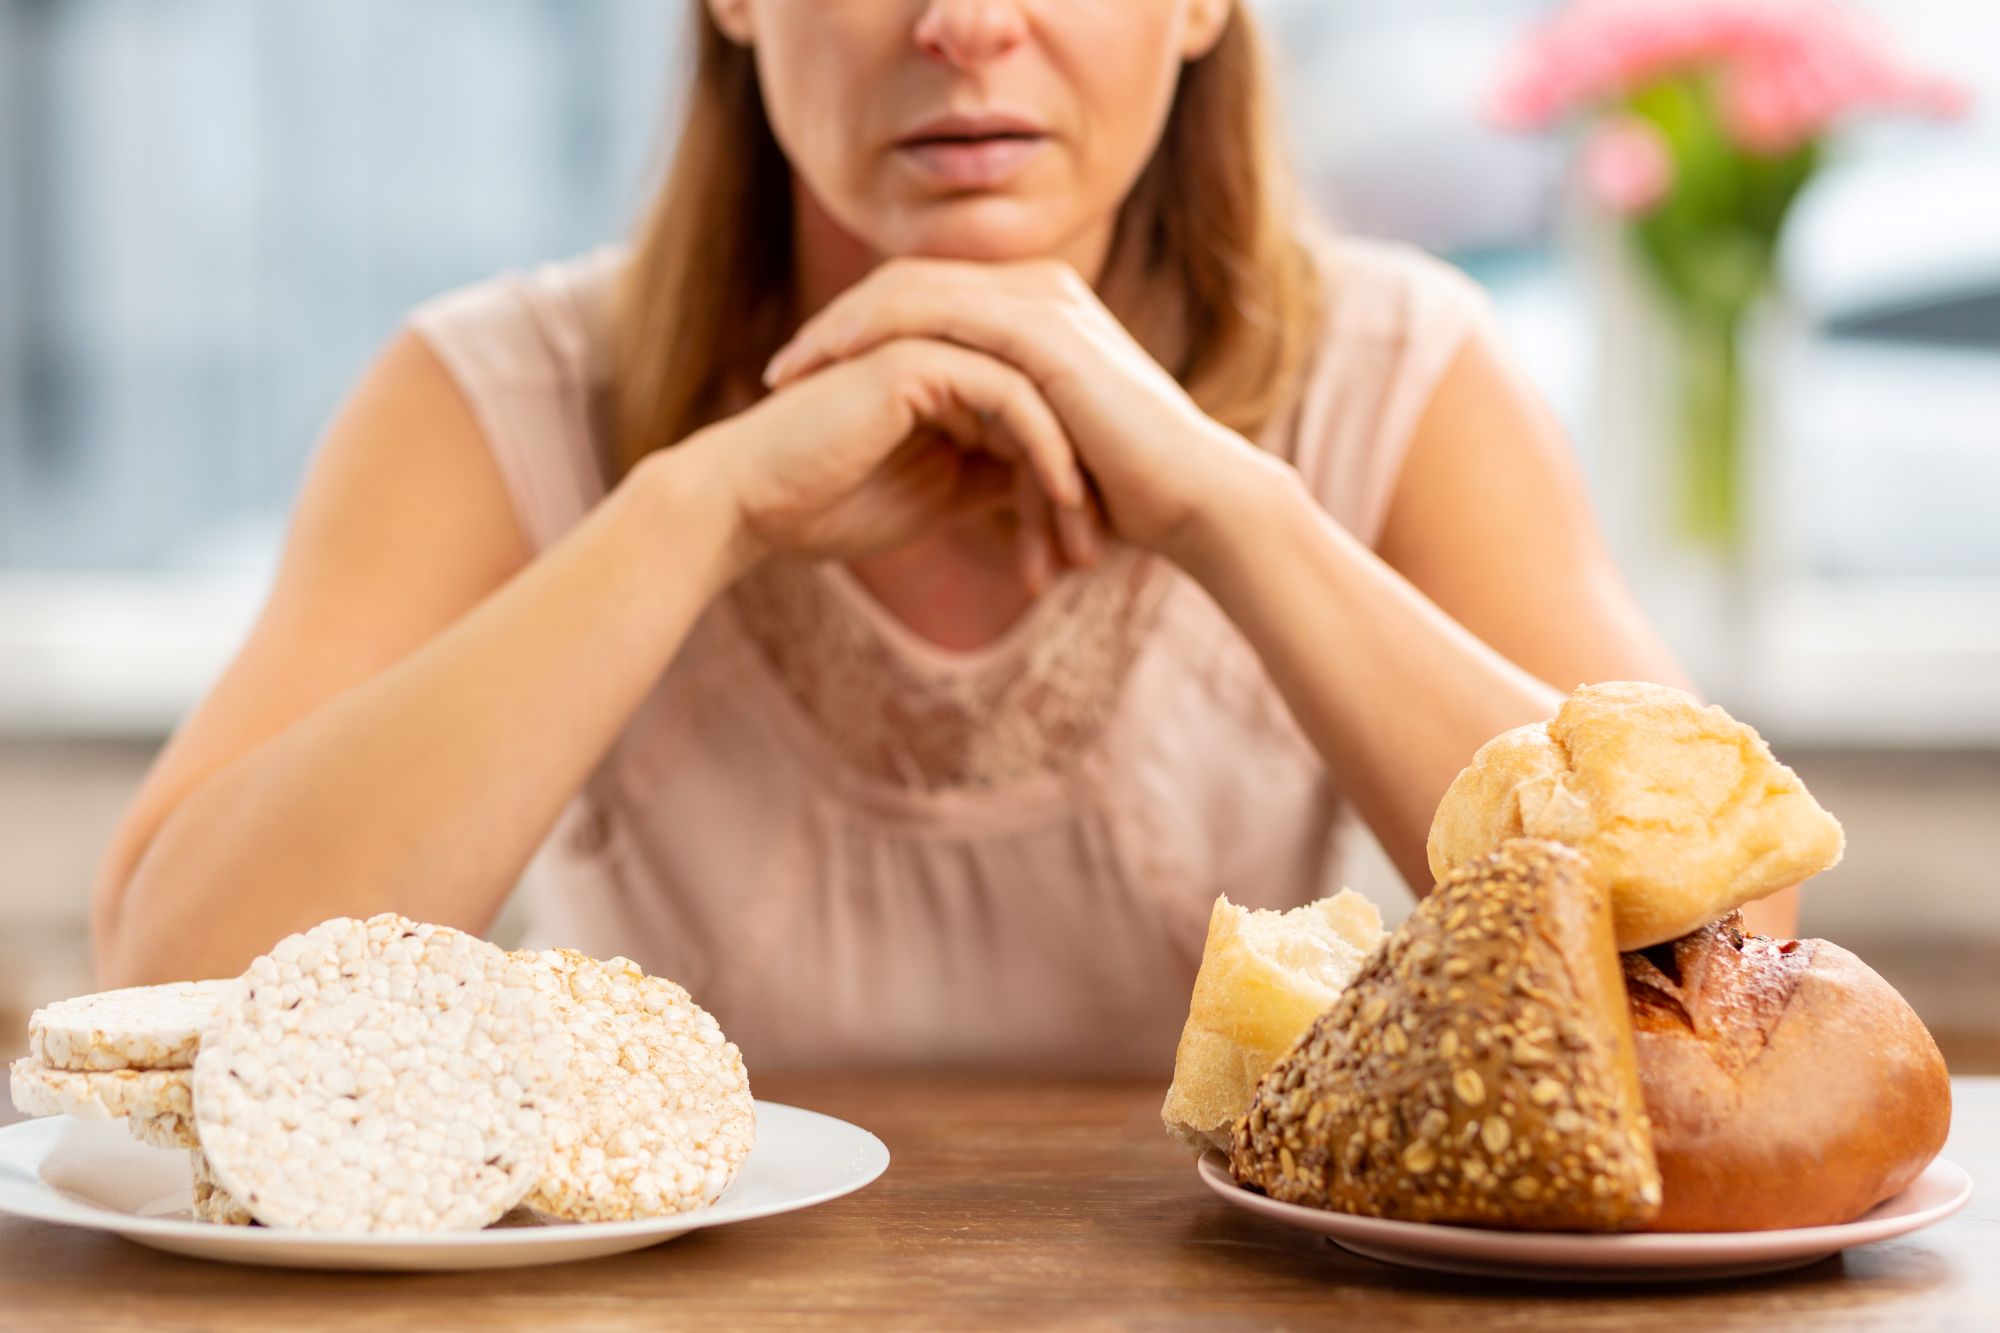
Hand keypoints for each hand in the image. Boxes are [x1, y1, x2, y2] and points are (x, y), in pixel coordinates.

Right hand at [680, 337, 1102, 576]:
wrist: (749, 503)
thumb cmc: (827, 506)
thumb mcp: (938, 496)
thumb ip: (994, 478)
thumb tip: (1054, 490)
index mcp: (947, 377)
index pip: (1035, 421)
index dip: (1064, 490)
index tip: (1080, 555)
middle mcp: (944, 349)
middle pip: (1046, 406)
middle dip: (1079, 485)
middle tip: (1095, 553)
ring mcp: (930, 342)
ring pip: (1037, 396)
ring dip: (1069, 471)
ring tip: (1084, 537)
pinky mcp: (916, 354)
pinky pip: (1008, 392)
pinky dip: (1043, 444)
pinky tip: (1061, 494)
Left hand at [763, 258, 1281, 565]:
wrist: (1194, 500)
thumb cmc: (1125, 492)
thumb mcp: (1040, 450)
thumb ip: (996, 429)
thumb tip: (947, 458)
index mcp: (1037, 309)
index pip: (923, 298)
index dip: (855, 332)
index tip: (800, 379)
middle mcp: (1038, 289)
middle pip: (904, 283)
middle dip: (832, 326)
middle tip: (774, 372)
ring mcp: (1041, 302)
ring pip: (910, 291)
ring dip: (839, 330)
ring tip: (787, 376)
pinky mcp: (1042, 332)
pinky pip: (937, 316)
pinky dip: (877, 338)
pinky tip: (834, 372)